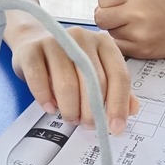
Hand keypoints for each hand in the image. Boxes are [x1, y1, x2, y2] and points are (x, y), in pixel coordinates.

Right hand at [9, 25, 138, 134]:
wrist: (33, 40)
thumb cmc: (68, 60)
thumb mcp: (96, 69)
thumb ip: (115, 88)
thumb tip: (132, 109)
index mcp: (103, 42)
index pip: (118, 75)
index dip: (118, 105)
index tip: (115, 127)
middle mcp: (81, 37)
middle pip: (93, 81)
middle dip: (92, 111)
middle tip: (88, 124)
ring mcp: (55, 41)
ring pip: (67, 84)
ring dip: (69, 108)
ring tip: (70, 116)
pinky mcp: (32, 49)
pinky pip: (39, 80)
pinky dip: (45, 99)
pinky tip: (50, 107)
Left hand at [95, 0, 164, 58]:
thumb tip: (101, 7)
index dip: (108, 3)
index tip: (118, 5)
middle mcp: (135, 11)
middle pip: (100, 18)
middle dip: (108, 19)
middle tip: (122, 18)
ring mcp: (138, 33)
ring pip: (110, 34)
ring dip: (119, 32)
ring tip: (140, 27)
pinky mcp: (143, 51)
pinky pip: (120, 48)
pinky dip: (125, 45)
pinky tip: (141, 38)